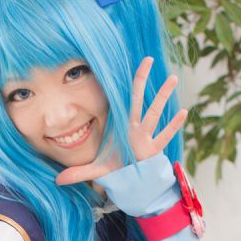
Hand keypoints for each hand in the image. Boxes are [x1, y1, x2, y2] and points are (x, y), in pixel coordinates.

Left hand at [54, 56, 187, 186]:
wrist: (133, 182)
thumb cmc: (118, 170)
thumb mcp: (96, 171)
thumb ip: (78, 173)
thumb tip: (57, 181)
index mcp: (121, 128)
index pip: (120, 103)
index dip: (120, 88)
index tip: (121, 69)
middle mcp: (134, 128)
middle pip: (137, 100)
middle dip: (141, 80)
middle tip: (147, 58)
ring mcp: (145, 138)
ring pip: (153, 113)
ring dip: (162, 96)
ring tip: (172, 78)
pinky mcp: (153, 150)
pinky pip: (164, 136)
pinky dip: (173, 125)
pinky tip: (183, 112)